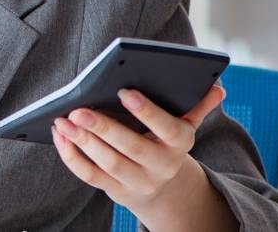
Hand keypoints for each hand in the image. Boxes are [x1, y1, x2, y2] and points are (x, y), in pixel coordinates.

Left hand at [50, 84, 227, 218]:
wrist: (165, 188)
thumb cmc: (167, 142)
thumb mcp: (185, 125)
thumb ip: (197, 105)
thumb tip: (217, 86)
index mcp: (180, 143)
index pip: (168, 128)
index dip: (147, 111)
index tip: (124, 90)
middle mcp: (161, 166)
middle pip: (132, 148)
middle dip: (104, 128)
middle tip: (78, 109)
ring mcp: (138, 181)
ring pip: (109, 164)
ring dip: (83, 142)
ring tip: (63, 120)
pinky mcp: (116, 190)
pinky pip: (91, 176)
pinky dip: (72, 157)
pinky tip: (60, 136)